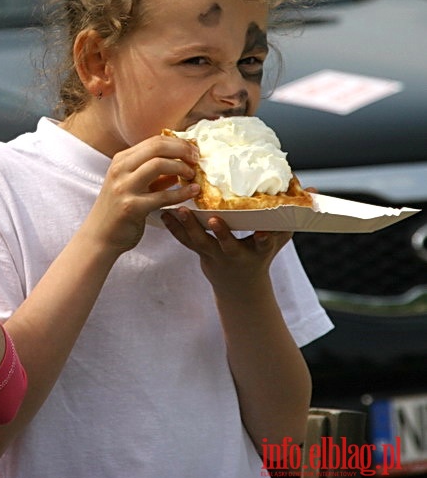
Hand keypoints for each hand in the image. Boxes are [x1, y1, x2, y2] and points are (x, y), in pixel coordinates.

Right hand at [85, 135, 199, 253]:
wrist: (100, 236)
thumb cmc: (118, 210)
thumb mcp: (132, 184)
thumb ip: (153, 173)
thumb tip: (182, 162)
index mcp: (121, 160)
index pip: (154, 141)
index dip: (178, 143)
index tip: (193, 150)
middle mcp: (120, 170)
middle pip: (157, 147)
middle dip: (182, 150)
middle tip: (196, 159)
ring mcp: (124, 188)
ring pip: (158, 165)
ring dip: (181, 167)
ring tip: (192, 175)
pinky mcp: (131, 207)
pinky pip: (163, 196)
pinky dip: (182, 192)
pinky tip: (194, 191)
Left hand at [161, 207, 291, 295]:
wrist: (239, 286)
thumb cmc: (261, 254)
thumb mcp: (280, 238)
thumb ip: (292, 215)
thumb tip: (313, 191)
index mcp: (258, 251)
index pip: (265, 244)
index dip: (264, 239)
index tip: (263, 233)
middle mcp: (236, 255)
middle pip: (227, 244)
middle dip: (222, 233)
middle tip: (214, 219)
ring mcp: (215, 255)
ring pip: (201, 243)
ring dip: (189, 227)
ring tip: (180, 211)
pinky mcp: (199, 253)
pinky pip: (184, 242)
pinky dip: (174, 229)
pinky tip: (164, 214)